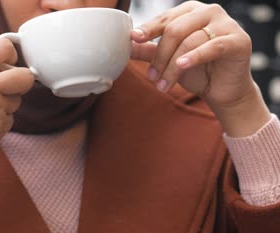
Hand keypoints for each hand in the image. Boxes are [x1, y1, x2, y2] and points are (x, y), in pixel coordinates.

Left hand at [130, 1, 269, 136]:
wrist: (222, 91)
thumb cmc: (196, 71)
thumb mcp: (167, 60)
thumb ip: (147, 50)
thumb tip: (124, 45)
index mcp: (190, 12)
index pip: (165, 19)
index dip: (148, 29)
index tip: (134, 38)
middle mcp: (208, 12)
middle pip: (175, 30)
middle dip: (160, 56)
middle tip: (152, 77)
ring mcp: (226, 24)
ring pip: (189, 41)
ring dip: (172, 67)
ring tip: (163, 84)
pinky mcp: (238, 40)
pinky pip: (212, 46)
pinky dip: (194, 57)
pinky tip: (182, 66)